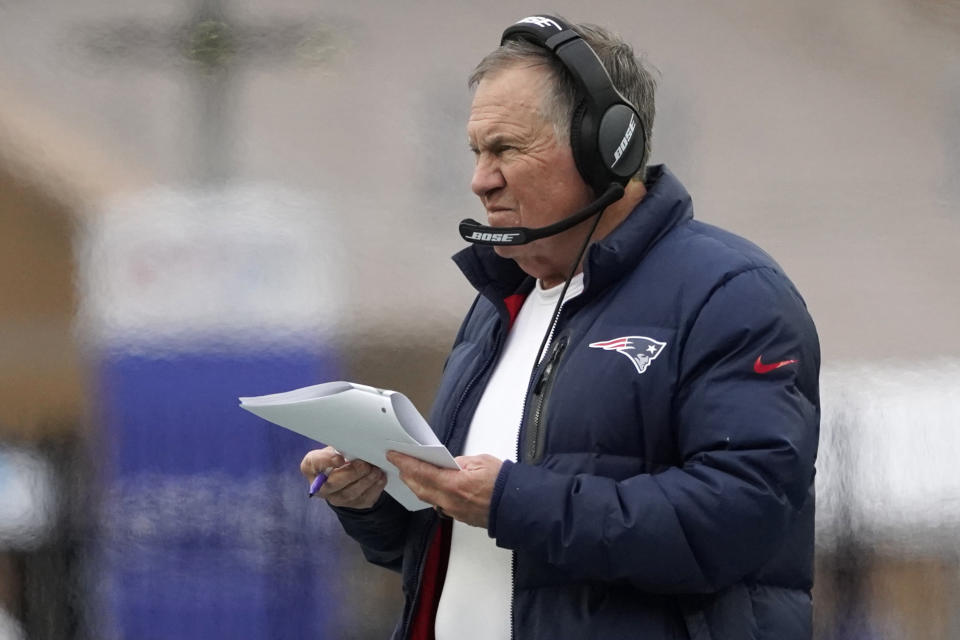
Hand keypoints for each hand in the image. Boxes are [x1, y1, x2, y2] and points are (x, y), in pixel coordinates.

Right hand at [300, 446, 386, 509]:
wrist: (348, 472)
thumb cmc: (340, 455)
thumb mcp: (335, 447)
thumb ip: (340, 446)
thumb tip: (353, 443)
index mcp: (311, 467)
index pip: (313, 464)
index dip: (326, 462)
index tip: (339, 458)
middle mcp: (320, 487)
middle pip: (333, 484)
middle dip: (351, 473)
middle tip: (364, 464)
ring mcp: (337, 498)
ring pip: (351, 494)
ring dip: (365, 481)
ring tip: (375, 470)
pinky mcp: (354, 504)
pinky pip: (364, 499)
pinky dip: (374, 488)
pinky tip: (380, 478)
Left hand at [386, 451, 501, 527]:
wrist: (518, 506)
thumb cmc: (504, 484)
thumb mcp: (481, 461)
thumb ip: (460, 463)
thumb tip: (449, 465)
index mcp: (453, 484)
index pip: (421, 472)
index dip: (405, 462)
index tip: (394, 455)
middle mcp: (449, 501)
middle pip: (419, 488)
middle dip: (407, 475)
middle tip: (399, 463)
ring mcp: (453, 511)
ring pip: (427, 498)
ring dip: (417, 485)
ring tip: (411, 474)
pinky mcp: (460, 517)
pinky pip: (438, 504)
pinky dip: (430, 494)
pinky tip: (430, 487)